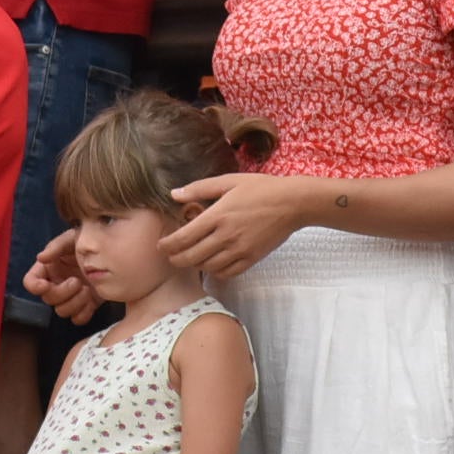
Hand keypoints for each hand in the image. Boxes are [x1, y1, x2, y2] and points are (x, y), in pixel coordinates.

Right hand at [21, 229, 99, 326]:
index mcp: (49, 268)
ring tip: (87, 289)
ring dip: (75, 302)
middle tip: (77, 281)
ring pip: (62, 311)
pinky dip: (84, 312)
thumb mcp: (73, 237)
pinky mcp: (85, 305)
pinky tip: (92, 299)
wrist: (114, 253)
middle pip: (48, 299)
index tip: (46, 285)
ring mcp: (71, 297)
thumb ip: (56, 246)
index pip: (31, 282)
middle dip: (62, 292)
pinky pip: (78, 318)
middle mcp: (56, 284)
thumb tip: (40, 258)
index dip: (35, 286)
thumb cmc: (89, 241)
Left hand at [162, 174, 310, 280]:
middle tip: (170, 256)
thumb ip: (199, 188)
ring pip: (207, 267)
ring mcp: (240, 250)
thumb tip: (174, 194)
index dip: (167, 245)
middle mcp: (226, 235)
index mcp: (218, 215)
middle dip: (176, 259)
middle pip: (191, 257)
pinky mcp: (251, 258)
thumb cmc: (260, 188)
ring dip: (194, 265)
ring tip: (189, 258)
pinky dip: (214, 271)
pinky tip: (211, 263)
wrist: (292, 203)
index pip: (183, 237)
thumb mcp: (228, 181)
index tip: (160, 246)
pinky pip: (227, 272)